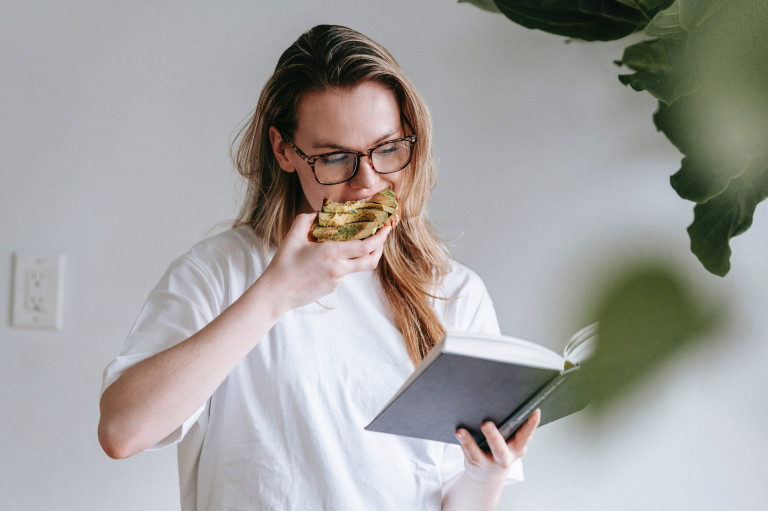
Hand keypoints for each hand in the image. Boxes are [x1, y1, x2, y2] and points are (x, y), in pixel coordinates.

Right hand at [258, 212, 390, 312]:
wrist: (276, 294)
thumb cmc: (283, 265)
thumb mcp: (292, 236)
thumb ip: (306, 219)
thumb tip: (319, 213)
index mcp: (332, 253)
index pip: (365, 247)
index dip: (379, 237)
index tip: (386, 228)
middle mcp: (338, 268)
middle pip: (370, 261)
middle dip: (379, 248)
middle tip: (380, 236)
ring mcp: (337, 281)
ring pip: (355, 266)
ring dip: (358, 255)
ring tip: (352, 243)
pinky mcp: (332, 288)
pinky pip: (342, 273)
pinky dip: (341, 264)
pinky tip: (326, 260)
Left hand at [455, 409, 540, 483]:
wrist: (487, 475)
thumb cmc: (501, 448)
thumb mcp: (511, 441)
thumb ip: (510, 426)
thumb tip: (501, 399)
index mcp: (518, 448)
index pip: (526, 435)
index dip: (532, 424)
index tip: (534, 411)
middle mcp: (504, 457)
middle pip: (499, 449)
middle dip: (493, 437)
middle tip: (486, 424)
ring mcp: (488, 462)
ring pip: (478, 455)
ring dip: (469, 443)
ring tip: (461, 431)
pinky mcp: (474, 463)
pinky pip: (467, 453)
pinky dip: (462, 442)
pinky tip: (458, 432)